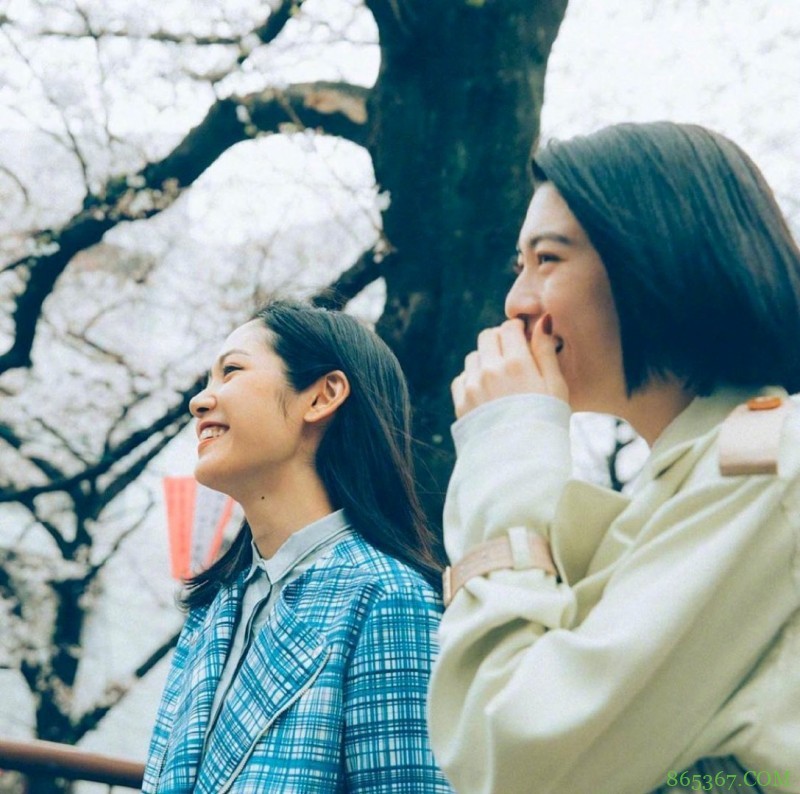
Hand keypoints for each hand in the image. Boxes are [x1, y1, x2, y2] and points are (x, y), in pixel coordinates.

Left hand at [451, 316, 567, 418]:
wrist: (521, 462)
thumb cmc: (546, 422)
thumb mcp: (556, 386)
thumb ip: (546, 351)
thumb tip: (542, 320)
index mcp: (516, 363)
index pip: (508, 328)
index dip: (517, 330)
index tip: (523, 340)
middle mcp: (489, 370)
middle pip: (487, 337)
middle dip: (499, 341)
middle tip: (511, 357)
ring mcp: (472, 387)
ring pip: (473, 357)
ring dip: (485, 360)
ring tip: (500, 380)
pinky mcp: (461, 403)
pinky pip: (461, 379)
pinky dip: (472, 380)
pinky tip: (487, 394)